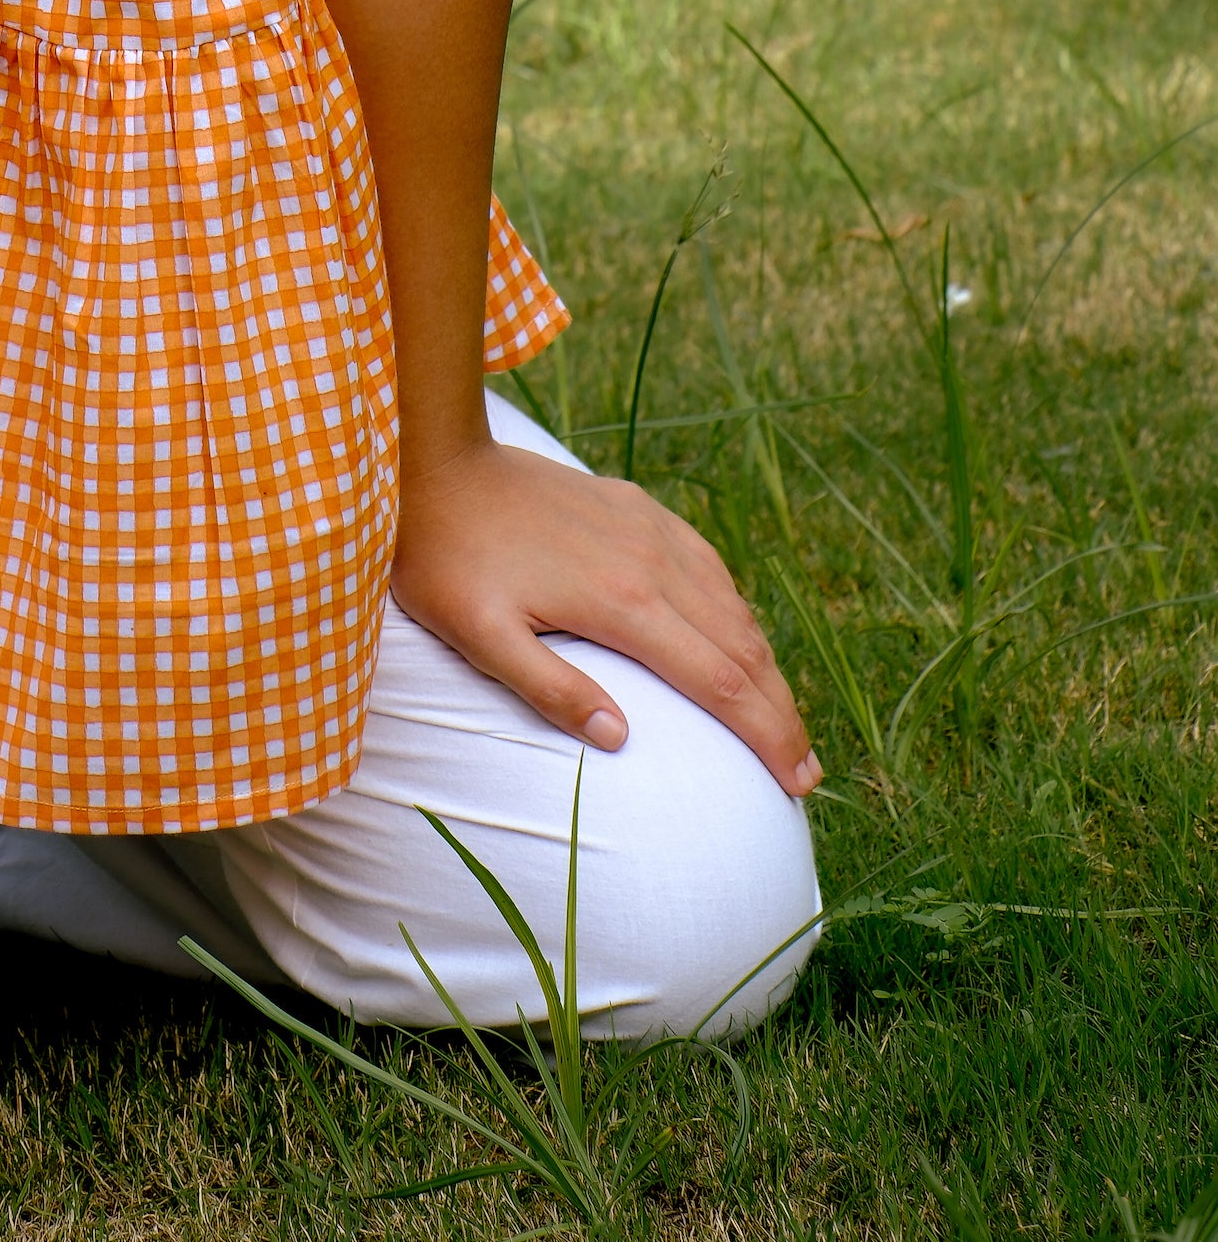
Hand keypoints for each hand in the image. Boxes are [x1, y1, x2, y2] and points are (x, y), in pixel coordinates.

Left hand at [390, 432, 820, 796]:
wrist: (435, 458)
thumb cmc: (445, 558)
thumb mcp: (478, 636)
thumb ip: (550, 689)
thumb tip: (620, 739)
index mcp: (622, 602)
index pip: (721, 682)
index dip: (767, 736)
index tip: (797, 782)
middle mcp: (651, 560)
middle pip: (742, 647)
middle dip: (781, 712)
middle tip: (806, 771)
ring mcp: (647, 527)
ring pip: (731, 605)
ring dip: (765, 665)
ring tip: (782, 717)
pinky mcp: (635, 506)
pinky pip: (706, 565)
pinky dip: (735, 611)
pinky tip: (737, 634)